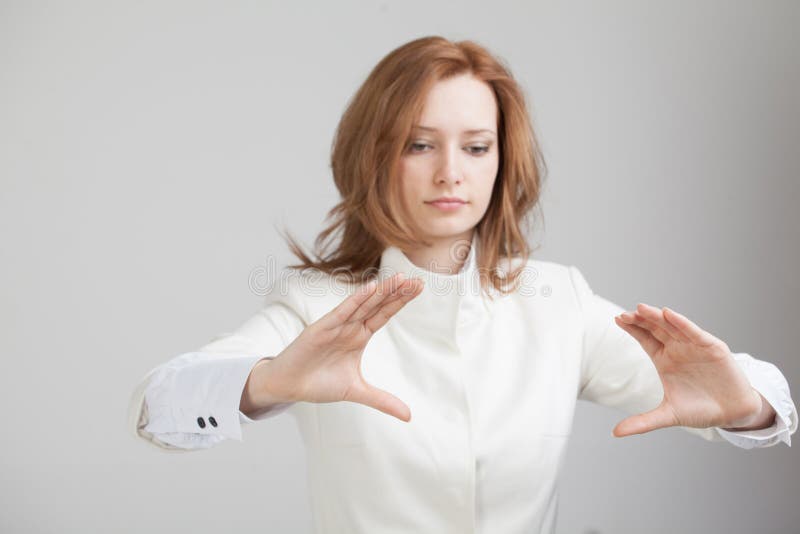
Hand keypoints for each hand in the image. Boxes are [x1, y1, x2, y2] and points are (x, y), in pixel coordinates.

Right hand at [252, 273, 423, 421]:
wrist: (289, 386)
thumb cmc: (319, 383)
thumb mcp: (357, 391)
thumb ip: (382, 400)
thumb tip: (409, 416)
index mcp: (359, 336)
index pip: (384, 314)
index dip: (400, 301)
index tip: (419, 288)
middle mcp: (350, 327)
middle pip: (378, 305)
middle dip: (397, 293)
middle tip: (418, 281)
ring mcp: (336, 325)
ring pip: (363, 305)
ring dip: (381, 292)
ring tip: (399, 279)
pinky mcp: (321, 328)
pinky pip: (342, 312)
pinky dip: (356, 300)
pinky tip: (371, 288)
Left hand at [611, 303, 767, 436]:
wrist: (732, 413)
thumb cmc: (700, 410)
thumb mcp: (668, 416)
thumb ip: (642, 422)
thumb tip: (615, 433)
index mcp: (664, 360)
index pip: (644, 339)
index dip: (632, 329)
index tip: (616, 319)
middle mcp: (677, 349)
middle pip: (655, 329)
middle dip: (640, 320)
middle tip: (625, 314)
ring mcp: (694, 346)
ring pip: (672, 326)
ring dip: (657, 317)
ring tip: (641, 308)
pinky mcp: (712, 347)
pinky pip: (694, 332)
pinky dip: (682, 323)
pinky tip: (668, 314)